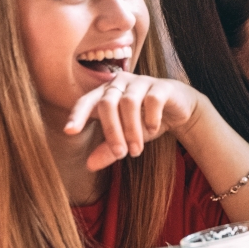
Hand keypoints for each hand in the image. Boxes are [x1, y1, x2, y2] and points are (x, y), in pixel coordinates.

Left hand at [64, 72, 203, 170]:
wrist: (178, 109)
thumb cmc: (145, 120)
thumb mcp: (126, 137)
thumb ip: (108, 149)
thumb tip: (89, 166)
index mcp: (105, 93)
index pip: (86, 101)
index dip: (77, 115)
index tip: (69, 131)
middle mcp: (120, 83)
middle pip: (107, 104)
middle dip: (112, 132)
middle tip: (121, 155)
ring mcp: (141, 82)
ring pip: (129, 103)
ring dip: (132, 130)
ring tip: (137, 150)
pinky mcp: (161, 86)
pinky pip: (152, 100)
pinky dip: (151, 119)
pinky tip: (153, 130)